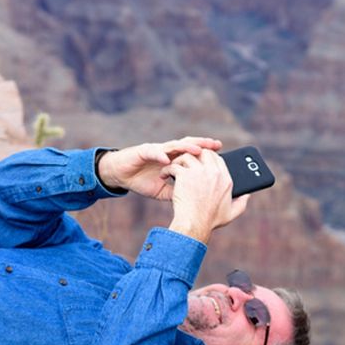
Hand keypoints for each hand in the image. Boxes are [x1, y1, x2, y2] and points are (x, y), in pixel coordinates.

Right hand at [96, 137, 221, 199]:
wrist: (121, 175)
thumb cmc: (142, 180)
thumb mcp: (163, 191)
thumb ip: (178, 191)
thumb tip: (195, 200)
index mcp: (175, 159)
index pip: (194, 154)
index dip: (207, 154)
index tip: (222, 156)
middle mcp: (168, 152)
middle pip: (188, 145)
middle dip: (203, 144)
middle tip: (217, 145)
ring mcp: (157, 150)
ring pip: (174, 145)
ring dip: (186, 147)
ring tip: (197, 150)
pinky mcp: (143, 151)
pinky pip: (154, 152)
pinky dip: (160, 155)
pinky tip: (167, 159)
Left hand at [165, 149, 250, 243]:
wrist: (194, 225)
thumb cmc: (210, 221)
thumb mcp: (231, 213)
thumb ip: (242, 202)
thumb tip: (248, 194)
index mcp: (226, 180)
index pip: (219, 159)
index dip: (209, 158)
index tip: (201, 162)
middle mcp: (214, 173)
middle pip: (205, 153)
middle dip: (195, 155)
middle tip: (186, 162)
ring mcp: (199, 172)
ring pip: (188, 156)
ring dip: (180, 161)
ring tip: (174, 168)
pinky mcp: (185, 175)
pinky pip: (175, 165)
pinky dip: (168, 169)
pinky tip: (165, 175)